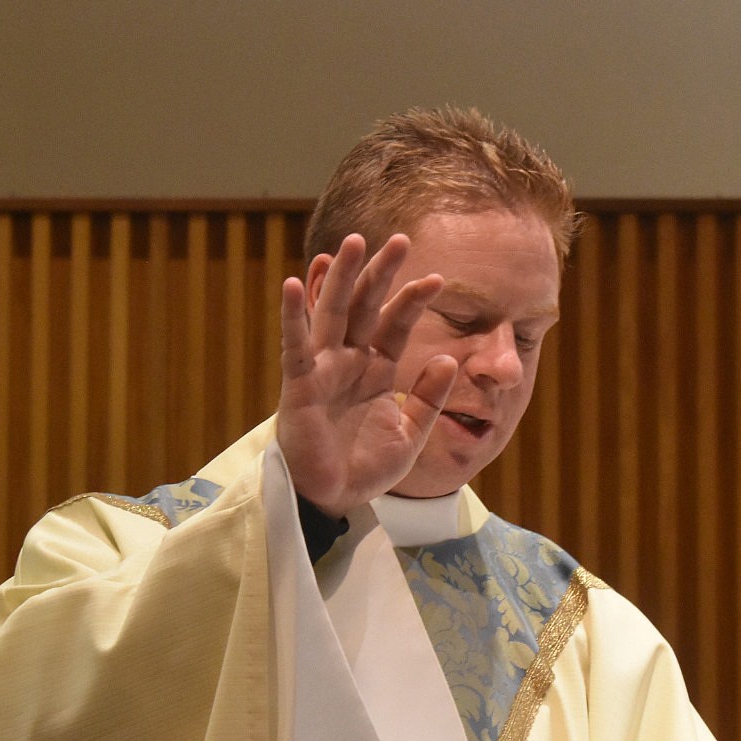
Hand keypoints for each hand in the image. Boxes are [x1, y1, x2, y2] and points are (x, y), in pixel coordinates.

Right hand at [277, 233, 457, 517]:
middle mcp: (349, 362)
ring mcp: (323, 370)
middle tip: (400, 239)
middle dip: (380, 274)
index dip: (413, 300)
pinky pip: (296, 346)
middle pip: (364, 307)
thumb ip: (428, 397)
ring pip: (331, 315)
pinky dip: (293, 315)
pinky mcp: (300, 385)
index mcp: (377, 370)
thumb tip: (448, 359)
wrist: (336, 500)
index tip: (437, 278)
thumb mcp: (411, 434)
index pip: (396, 325)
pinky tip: (293, 283)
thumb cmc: (367, 467)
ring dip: (340, 278)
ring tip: (350, 243)